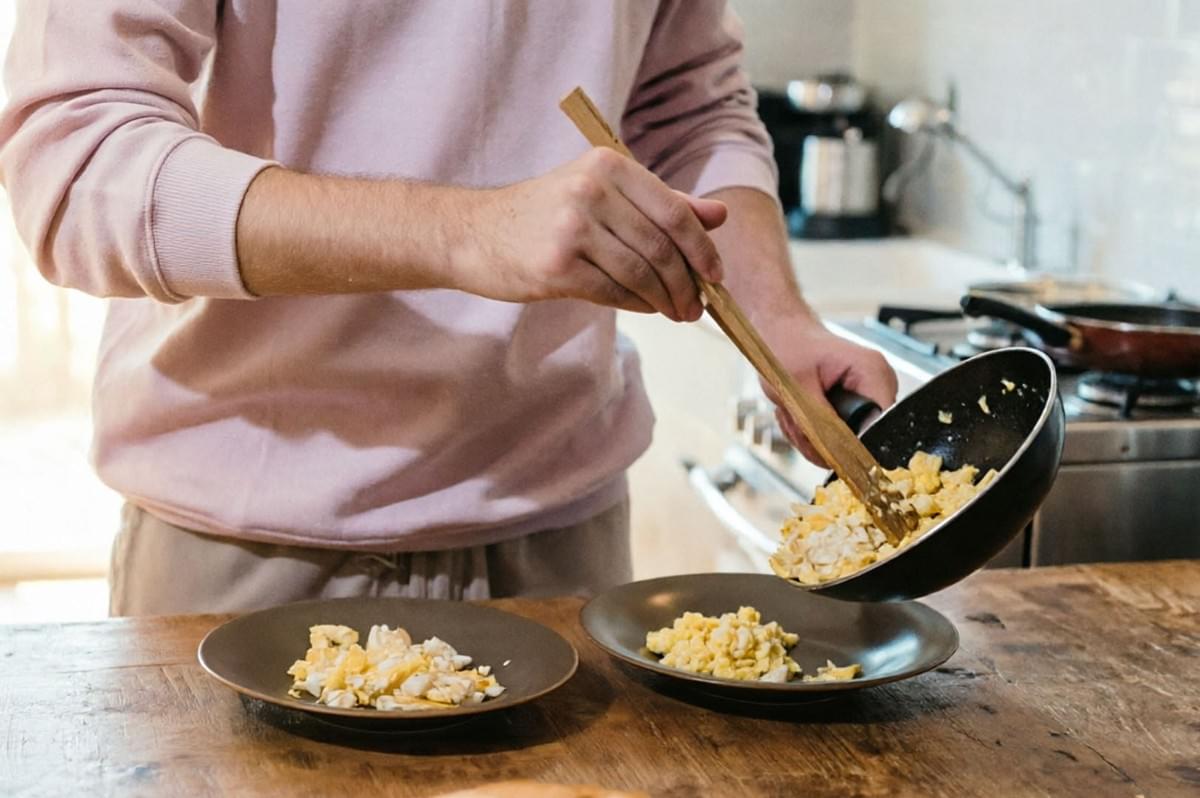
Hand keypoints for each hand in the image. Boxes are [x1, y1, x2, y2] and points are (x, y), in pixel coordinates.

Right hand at [459, 148, 726, 320]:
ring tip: (677, 312)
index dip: (703, 249)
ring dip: (667, 299)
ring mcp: (572, 227)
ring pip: (642, 273)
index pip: (675, 212)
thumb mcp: (603, 193)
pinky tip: (646, 308)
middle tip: (697, 306)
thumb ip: (661, 202)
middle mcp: (592, 190)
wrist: (473, 232)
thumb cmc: (544, 215)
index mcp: (609, 164)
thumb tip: (719, 216)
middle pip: (662, 247)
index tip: (715, 275)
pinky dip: (638, 305)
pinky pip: (615, 292)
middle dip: (687, 283)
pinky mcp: (557, 265)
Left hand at [758, 314, 897, 466]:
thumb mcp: (798, 388)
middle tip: (795, 419)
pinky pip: (837, 438)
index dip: (851, 445)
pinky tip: (798, 413)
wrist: (783, 335)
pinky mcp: (855, 407)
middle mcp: (878, 386)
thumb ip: (819, 422)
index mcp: (872, 372)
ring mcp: (867, 398)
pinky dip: (811, 433)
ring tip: (793, 412)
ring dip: (811, 437)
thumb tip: (836, 453)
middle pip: (861, 441)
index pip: (881, 428)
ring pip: (844, 445)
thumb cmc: (788, 347)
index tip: (821, 442)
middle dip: (821, 441)